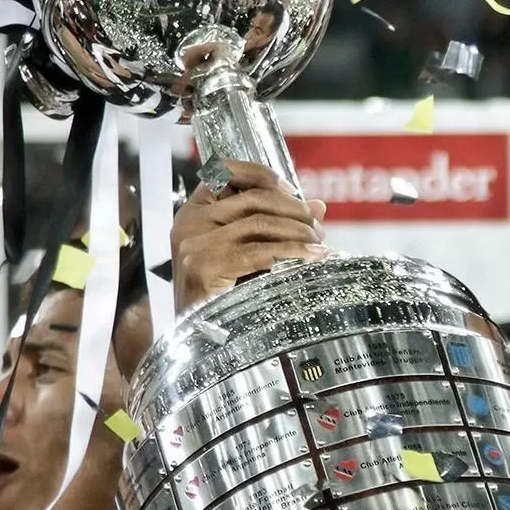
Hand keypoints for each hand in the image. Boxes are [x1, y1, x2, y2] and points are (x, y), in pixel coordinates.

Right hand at [171, 160, 327, 312]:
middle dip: (294, 210)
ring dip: (299, 231)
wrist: (194, 338)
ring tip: (319, 243)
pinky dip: (293, 251)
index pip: (223, 172)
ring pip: (260, 222)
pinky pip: (260, 251)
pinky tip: (311, 256)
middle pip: (253, 198)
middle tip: (318, 228)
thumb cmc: (222, 294)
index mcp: (194, 212)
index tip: (292, 190)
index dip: (261, 174)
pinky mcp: (204, 266)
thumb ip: (276, 226)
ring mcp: (194, 243)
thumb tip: (318, 206)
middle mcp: (190, 222)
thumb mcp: (246, 252)